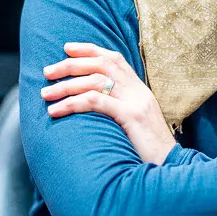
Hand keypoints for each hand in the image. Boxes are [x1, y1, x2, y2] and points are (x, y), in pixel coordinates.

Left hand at [41, 42, 176, 164]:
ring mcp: (136, 102)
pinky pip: (96, 102)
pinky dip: (72, 103)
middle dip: (70, 65)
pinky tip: (55, 111)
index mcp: (139, 90)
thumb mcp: (135, 124)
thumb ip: (119, 109)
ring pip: (95, 81)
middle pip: (101, 64)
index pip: (114, 58)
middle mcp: (138, 91)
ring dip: (65, 86)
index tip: (66, 48)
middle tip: (47, 72)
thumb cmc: (148, 151)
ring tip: (46, 95)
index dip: (89, 50)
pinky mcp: (131, 116)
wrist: (170, 167)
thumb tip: (91, 103)